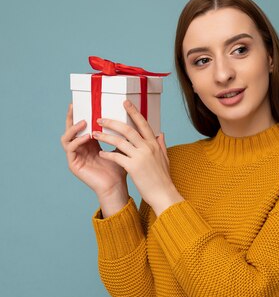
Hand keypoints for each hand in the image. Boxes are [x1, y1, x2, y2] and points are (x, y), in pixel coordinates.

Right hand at [60, 103, 128, 199]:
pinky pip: (71, 148)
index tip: (84, 102)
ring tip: (84, 122)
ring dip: (74, 129)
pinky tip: (87, 137)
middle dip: (71, 117)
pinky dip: (78, 141)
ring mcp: (75, 156)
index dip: (81, 114)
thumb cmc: (120, 169)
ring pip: (67, 138)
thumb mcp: (121, 148)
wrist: (117, 187)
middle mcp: (80, 149)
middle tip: (74, 106)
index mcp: (90, 144)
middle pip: (70, 129)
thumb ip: (121, 136)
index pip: (82, 126)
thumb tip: (134, 120)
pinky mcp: (73, 164)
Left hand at [93, 100, 183, 215]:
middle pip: (127, 129)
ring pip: (119, 141)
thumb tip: (160, 133)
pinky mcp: (133, 167)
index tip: (125, 103)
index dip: (133, 112)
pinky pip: (116, 156)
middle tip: (100, 118)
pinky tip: (101, 153)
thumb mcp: (165, 159)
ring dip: (105, 136)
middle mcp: (147, 147)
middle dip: (112, 122)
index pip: (143, 124)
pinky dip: (107, 154)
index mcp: (154, 144)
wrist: (164, 194)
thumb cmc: (163, 178)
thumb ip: (161, 145)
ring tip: (94, 134)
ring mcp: (140, 156)